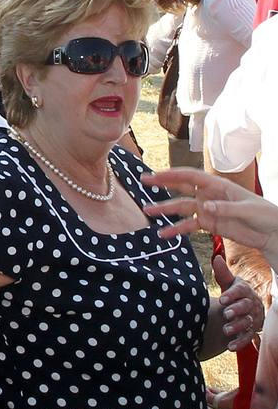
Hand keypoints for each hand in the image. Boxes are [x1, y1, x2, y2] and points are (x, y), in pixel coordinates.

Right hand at [143, 168, 277, 261]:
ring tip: (148, 212)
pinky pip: (188, 226)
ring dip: (165, 209)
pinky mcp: (208, 224)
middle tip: (144, 181)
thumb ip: (224, 208)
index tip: (156, 175)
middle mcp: (209, 195)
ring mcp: (207, 210)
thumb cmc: (264, 215)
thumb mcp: (247, 210)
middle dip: (163, 184)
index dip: (174, 174)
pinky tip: (164, 234)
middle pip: (182, 187)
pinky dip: (176, 230)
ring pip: (181, 207)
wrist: (272, 233)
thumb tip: (203, 206)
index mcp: (218, 186)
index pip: (192, 176)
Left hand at [214, 255, 264, 350]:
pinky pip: (247, 338)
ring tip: (226, 329)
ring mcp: (252, 319)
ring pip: (247, 322)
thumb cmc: (233, 294)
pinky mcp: (250, 332)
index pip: (241, 291)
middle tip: (226, 313)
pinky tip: (230, 346)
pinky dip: (239, 342)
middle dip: (237, 310)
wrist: (240, 309)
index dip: (232, 295)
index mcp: (245, 291)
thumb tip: (217, 259)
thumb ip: (223, 274)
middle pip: (246, 306)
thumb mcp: (228, 284)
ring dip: (237, 326)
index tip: (222, 298)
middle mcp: (251, 305)